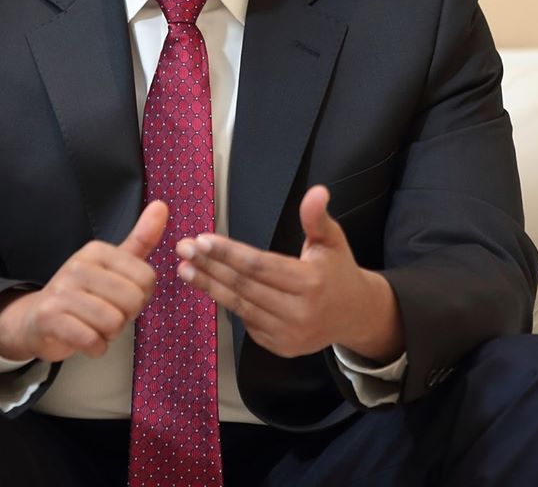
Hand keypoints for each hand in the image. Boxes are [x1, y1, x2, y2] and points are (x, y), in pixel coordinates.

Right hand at [0, 200, 167, 362]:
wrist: (36, 319)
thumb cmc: (83, 293)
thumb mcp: (113, 264)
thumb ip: (141, 239)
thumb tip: (162, 205)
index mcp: (97, 250)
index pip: (147, 278)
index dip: (140, 296)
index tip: (120, 297)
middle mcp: (78, 265)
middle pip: (132, 301)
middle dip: (126, 317)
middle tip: (107, 314)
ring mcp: (61, 291)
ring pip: (113, 322)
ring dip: (109, 334)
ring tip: (94, 326)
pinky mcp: (49, 318)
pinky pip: (92, 340)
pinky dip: (95, 347)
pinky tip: (84, 339)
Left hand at [175, 185, 402, 361]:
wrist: (353, 316)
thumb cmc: (337, 271)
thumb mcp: (332, 240)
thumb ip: (318, 218)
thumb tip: (317, 191)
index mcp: (311, 283)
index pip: (260, 266)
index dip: (229, 253)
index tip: (202, 238)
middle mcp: (299, 313)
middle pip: (245, 286)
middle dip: (210, 265)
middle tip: (183, 248)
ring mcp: (288, 335)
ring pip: (240, 306)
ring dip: (209, 285)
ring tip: (184, 267)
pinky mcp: (280, 347)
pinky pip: (246, 321)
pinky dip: (226, 302)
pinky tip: (208, 284)